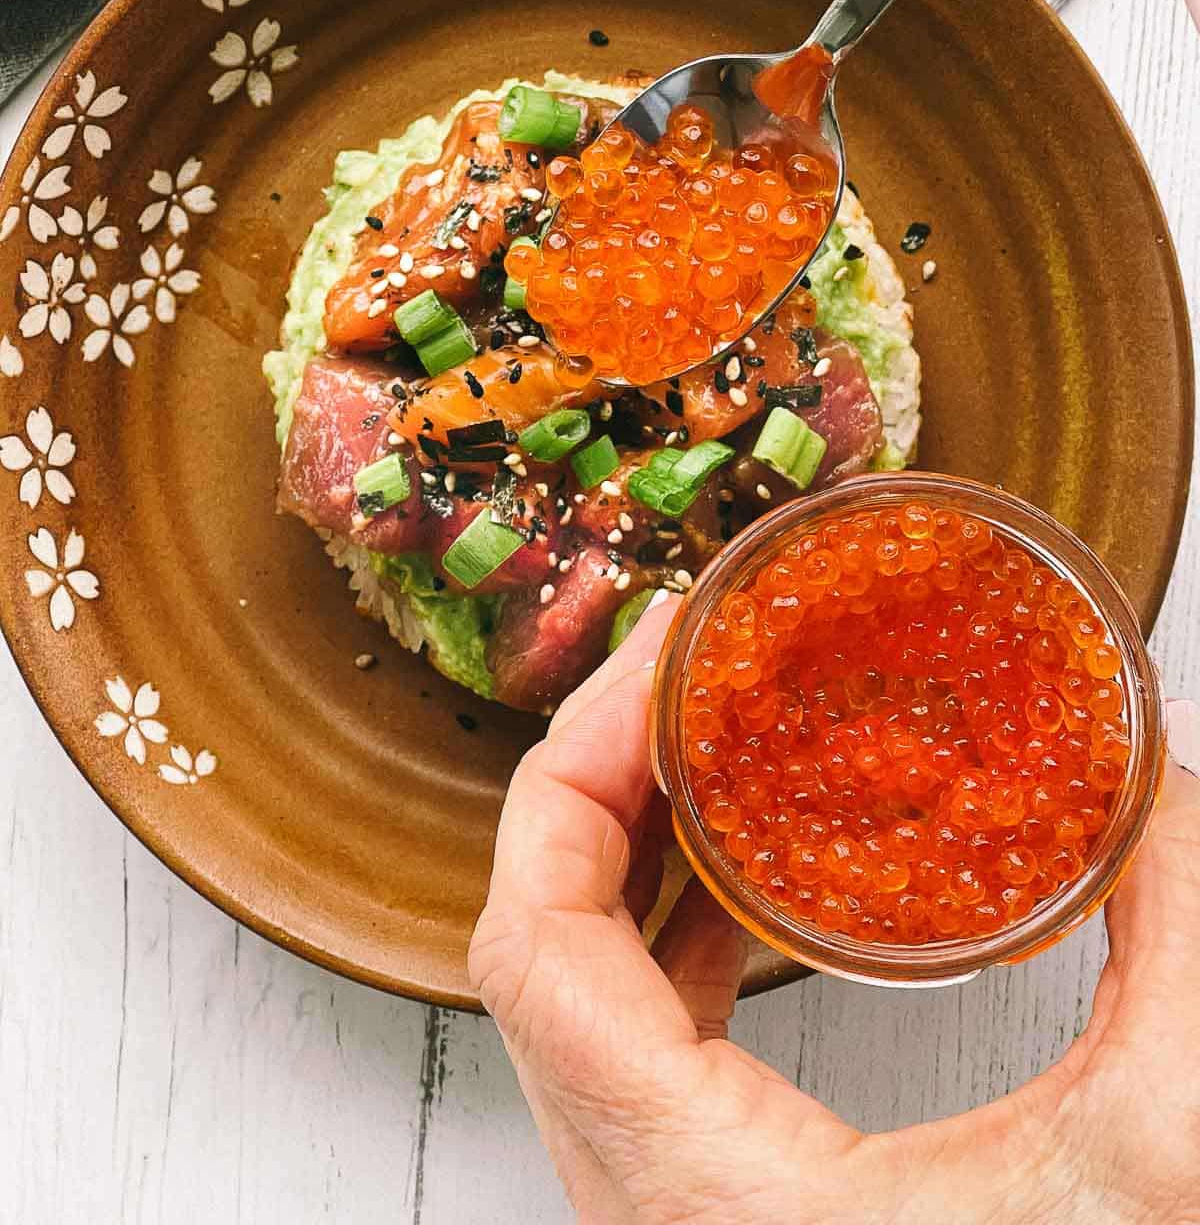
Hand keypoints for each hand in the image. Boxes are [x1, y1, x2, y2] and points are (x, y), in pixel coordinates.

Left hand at [470, 597, 1199, 1223]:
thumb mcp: (1175, 1141)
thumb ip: (1177, 928)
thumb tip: (1160, 773)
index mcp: (710, 1199)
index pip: (534, 952)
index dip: (570, 780)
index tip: (655, 668)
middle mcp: (653, 1208)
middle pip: (534, 949)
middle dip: (596, 780)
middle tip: (680, 668)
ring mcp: (674, 1205)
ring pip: (570, 993)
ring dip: (623, 845)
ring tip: (696, 734)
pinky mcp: (715, 1201)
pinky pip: (630, 1036)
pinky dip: (663, 924)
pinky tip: (734, 871)